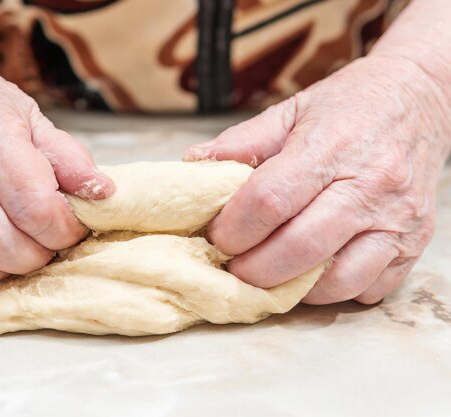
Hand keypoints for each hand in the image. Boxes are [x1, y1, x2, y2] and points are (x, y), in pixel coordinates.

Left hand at [184, 56, 450, 303]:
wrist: (418, 99)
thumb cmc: (349, 106)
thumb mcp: (291, 110)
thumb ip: (241, 141)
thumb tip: (193, 165)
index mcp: (331, 146)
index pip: (270, 200)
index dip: (234, 227)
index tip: (216, 235)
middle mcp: (370, 186)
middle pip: (300, 247)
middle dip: (254, 269)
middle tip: (233, 266)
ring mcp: (398, 219)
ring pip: (338, 280)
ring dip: (292, 287)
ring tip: (269, 272)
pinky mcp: (415, 244)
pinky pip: (370, 289)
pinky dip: (334, 292)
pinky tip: (313, 272)